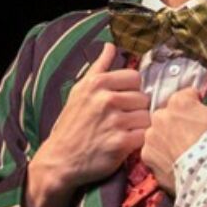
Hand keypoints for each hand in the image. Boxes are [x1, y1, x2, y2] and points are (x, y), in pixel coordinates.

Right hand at [25, 42, 149, 206]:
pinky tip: (126, 144)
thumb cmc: (72, 124)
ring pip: (147, 116)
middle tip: (121, 121)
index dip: (131, 91)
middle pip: (144, 97)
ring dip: (140, 126)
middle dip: (136, 109)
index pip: (135, 78)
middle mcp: (106, 99)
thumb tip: (110, 45)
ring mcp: (114, 121)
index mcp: (97, 83)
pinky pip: (146, 135)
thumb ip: (99, 67)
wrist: (58, 161)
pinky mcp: (121, 143)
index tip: (121, 102)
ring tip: (123, 132)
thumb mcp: (80, 91)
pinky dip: (140, 141)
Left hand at [142, 65, 206, 193]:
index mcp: (180, 101)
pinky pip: (154, 149)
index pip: (188, 96)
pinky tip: (179, 160)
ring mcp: (151, 136)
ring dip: (171, 136)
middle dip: (183, 121)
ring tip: (190, 150)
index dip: (200, 107)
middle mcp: (160, 114)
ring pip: (162, 131)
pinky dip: (164, 153)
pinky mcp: (146, 155)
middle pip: (173, 113)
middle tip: (200, 137)